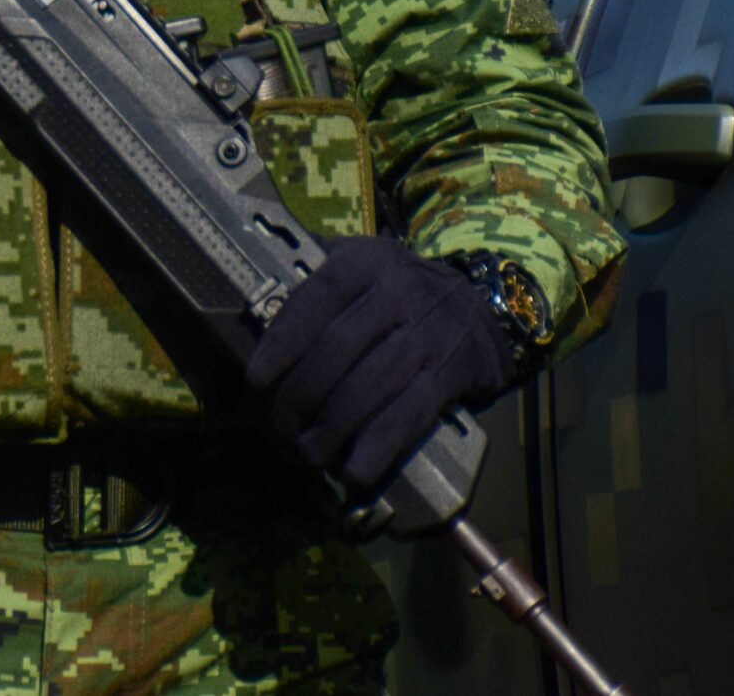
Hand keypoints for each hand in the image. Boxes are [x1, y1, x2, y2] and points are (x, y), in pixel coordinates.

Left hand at [245, 235, 517, 499]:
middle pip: (337, 348)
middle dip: (300, 395)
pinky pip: (409, 414)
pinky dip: (378, 446)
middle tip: (278, 427)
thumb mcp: (360, 264)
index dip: (283, 342)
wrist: (483, 304)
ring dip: (331, 427)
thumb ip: (312, 278)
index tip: (256, 379)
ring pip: (369, 385)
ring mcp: (429, 333)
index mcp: (365, 262)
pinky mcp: (453, 373)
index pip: (316, 299)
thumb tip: (250, 313)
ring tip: (306, 453)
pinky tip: (354, 472)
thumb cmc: (398, 288)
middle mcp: (399, 291)